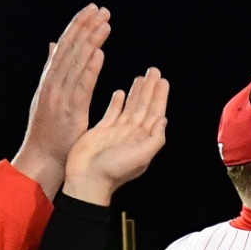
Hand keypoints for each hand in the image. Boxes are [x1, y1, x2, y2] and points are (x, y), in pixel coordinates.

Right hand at [13, 6, 112, 197]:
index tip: (91, 11)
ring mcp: (60, 96)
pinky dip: (90, 69)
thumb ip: (53, 70)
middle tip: (100, 9)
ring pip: (76, 63)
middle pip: (70, 49)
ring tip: (104, 23)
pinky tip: (99, 53)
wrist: (42, 159)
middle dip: (85, 27)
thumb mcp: (49, 96)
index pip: (65, 47)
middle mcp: (53, 84)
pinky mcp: (69, 111)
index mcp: (50, 80)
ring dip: (90, 41)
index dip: (78, 27)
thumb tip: (54, 45)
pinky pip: (81, 86)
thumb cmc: (49, 132)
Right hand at [64, 68, 170, 205]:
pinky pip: (112, 112)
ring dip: (136, 92)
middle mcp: (132, 134)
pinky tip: (121, 92)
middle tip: (154, 71)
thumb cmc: (114, 171)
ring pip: (130, 107)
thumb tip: (163, 120)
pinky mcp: (101, 130)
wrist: (87, 179)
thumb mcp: (141, 156)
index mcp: (143, 139)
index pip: (155, 113)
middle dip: (150, 89)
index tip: (163, 81)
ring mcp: (117, 132)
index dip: (160, 97)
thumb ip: (155, 139)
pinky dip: (117, 102)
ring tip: (141, 77)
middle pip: (144, 106)